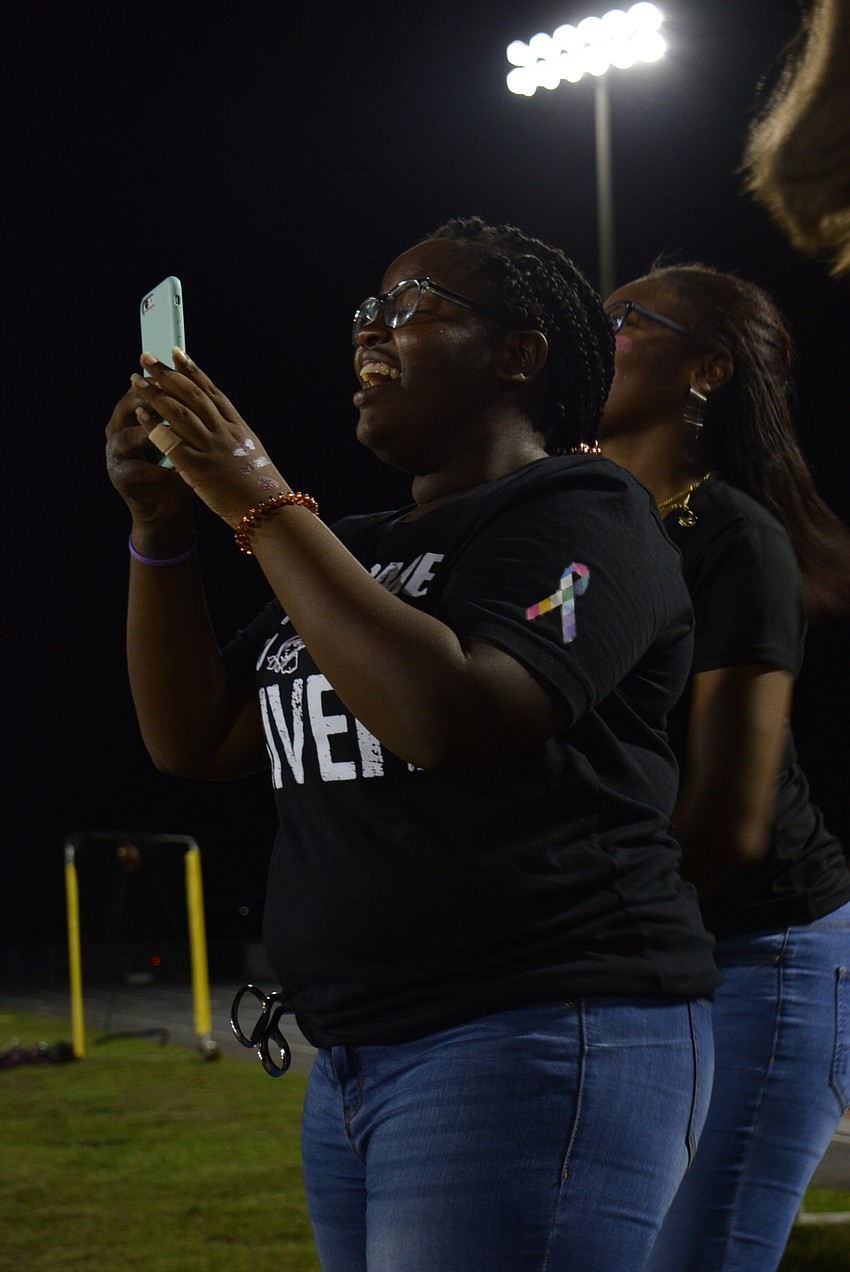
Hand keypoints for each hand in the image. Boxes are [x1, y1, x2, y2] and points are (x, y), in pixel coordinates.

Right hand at [106, 382, 192, 528]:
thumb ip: (183, 413)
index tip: (176, 370)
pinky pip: (138, 468)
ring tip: (171, 431)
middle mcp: (119, 430)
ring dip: (151, 433)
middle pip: (128, 406)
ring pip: (129, 435)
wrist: (170, 507)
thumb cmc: (180, 467)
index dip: (159, 380)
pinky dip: (159, 468)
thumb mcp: (183, 436)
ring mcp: (116, 453)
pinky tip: (177, 469)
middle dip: (150, 399)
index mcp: (133, 415)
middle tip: (170, 394)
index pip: (142, 389)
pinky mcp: (121, 477)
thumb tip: (199, 381)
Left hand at [130, 350, 289, 527]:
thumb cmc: (260, 487)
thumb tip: (217, 425)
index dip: (192, 370)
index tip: (176, 352)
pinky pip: (171, 442)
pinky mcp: (199, 468)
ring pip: (179, 412)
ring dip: (155, 394)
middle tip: (146, 358)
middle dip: (167, 374)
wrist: (269, 511)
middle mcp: (224, 432)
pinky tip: (140, 414)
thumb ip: (232, 437)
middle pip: (191, 395)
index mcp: (237, 427)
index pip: (211, 391)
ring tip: (136, 381)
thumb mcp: (250, 453)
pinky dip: (154, 425)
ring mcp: (212, 448)